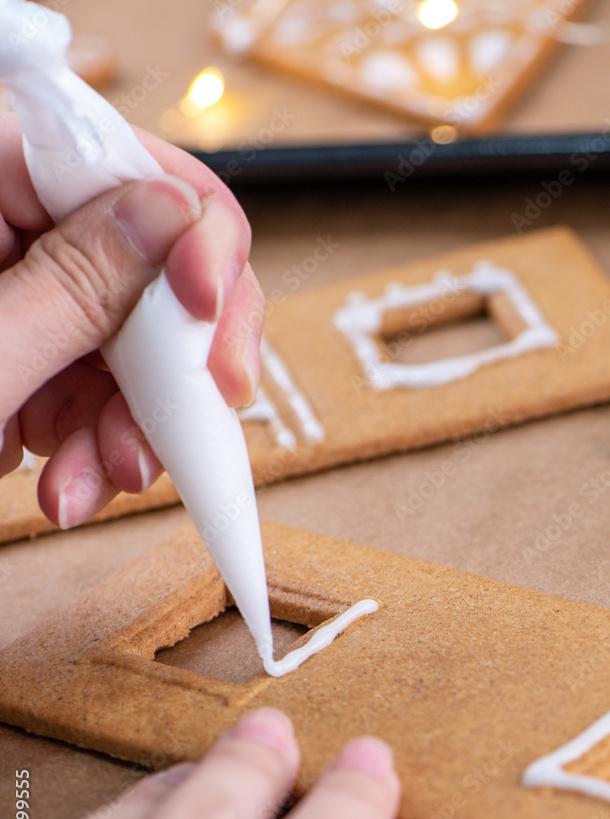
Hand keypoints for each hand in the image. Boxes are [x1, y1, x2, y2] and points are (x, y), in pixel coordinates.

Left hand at [0, 111, 265, 527]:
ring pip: (131, 338)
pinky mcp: (17, 339)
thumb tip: (175, 217)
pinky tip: (67, 477)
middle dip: (168, 364)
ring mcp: (9, 280)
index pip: (123, 166)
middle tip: (176, 430)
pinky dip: (98, 437)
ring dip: (134, 422)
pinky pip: (98, 379)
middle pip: (147, 263)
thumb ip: (75, 287)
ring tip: (88, 483)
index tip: (211, 325)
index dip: (194, 244)